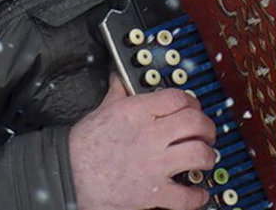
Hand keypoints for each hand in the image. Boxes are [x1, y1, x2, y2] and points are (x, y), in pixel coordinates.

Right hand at [69, 73, 216, 209]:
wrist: (67, 176)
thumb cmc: (81, 145)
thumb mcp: (101, 109)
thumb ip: (117, 92)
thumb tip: (120, 78)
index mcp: (138, 111)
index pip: (178, 98)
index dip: (193, 102)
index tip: (195, 108)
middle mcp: (150, 135)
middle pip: (195, 122)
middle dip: (207, 127)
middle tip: (207, 133)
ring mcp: (154, 164)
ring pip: (198, 154)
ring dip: (208, 156)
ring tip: (206, 158)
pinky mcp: (152, 193)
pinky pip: (186, 196)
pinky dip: (197, 197)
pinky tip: (197, 194)